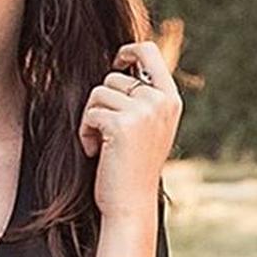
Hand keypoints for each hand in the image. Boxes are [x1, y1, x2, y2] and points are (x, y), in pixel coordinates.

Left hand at [76, 38, 182, 219]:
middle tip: (105, 132)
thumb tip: (121, 66)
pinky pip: (91, 113)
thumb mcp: (147, 128)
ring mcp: (143, 111)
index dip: (127, 50)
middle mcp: (161, 101)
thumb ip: (142, 99)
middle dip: (101, 102)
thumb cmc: (132, 170)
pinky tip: (96, 153)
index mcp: (170, 100)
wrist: (131, 206)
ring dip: (91, 119)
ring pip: (98, 93)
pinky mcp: (122, 124)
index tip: (116, 63)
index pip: (149, 51)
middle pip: (113, 76)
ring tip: (102, 145)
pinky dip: (86, 133)